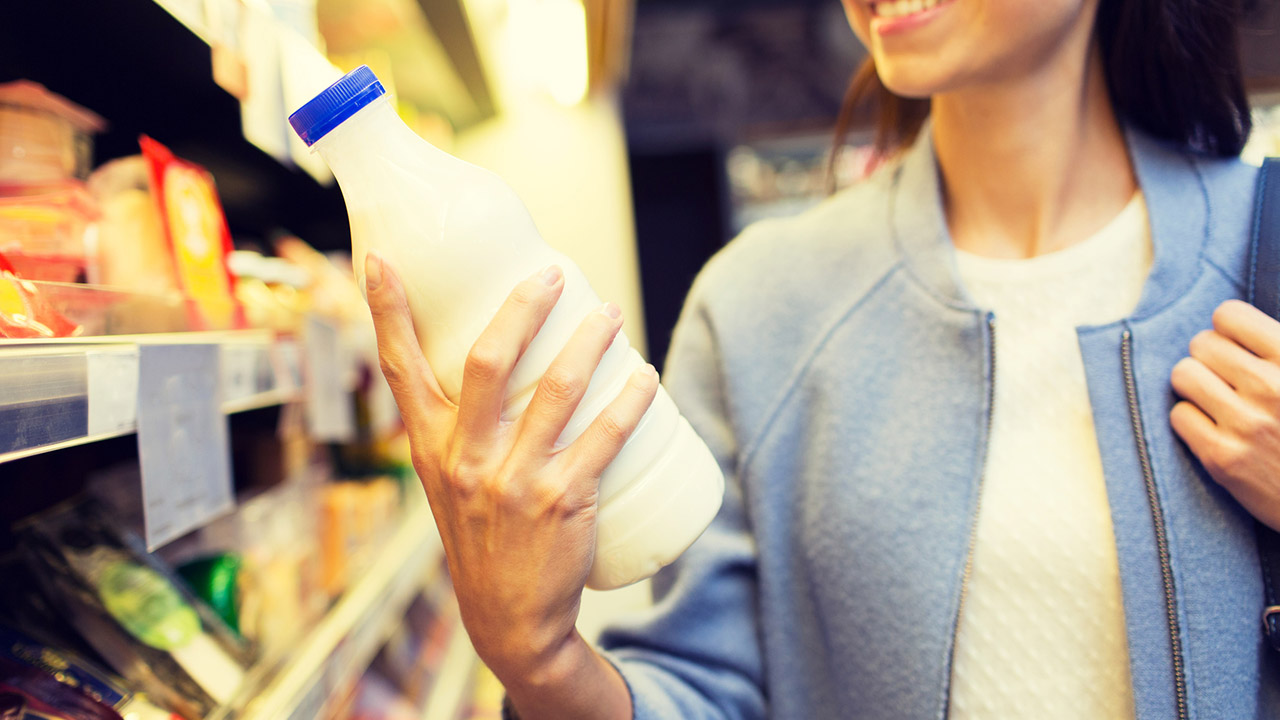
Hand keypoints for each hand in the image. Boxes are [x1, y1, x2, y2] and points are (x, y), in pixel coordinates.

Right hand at [363, 251, 657, 689]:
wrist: (510, 621)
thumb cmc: (482, 536)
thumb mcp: (448, 483)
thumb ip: (457, 426)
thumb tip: (492, 357)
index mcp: (429, 447)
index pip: (400, 368)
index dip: (386, 310)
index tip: (379, 258)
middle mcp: (464, 458)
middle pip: (488, 360)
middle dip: (522, 306)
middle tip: (554, 274)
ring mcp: (513, 480)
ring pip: (557, 389)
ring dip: (590, 341)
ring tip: (612, 314)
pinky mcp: (563, 501)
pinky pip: (605, 436)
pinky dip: (631, 400)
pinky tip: (645, 377)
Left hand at [1170, 300, 1279, 530]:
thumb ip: (1278, 348)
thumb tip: (1238, 323)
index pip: (1228, 315)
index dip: (1229, 329)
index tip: (1238, 346)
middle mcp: (1270, 387)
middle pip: (1201, 343)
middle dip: (1212, 357)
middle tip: (1228, 376)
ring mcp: (1245, 423)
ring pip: (1183, 375)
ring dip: (1197, 384)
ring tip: (1217, 398)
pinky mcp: (1222, 458)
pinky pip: (1179, 414)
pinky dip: (1192, 418)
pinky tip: (1214, 426)